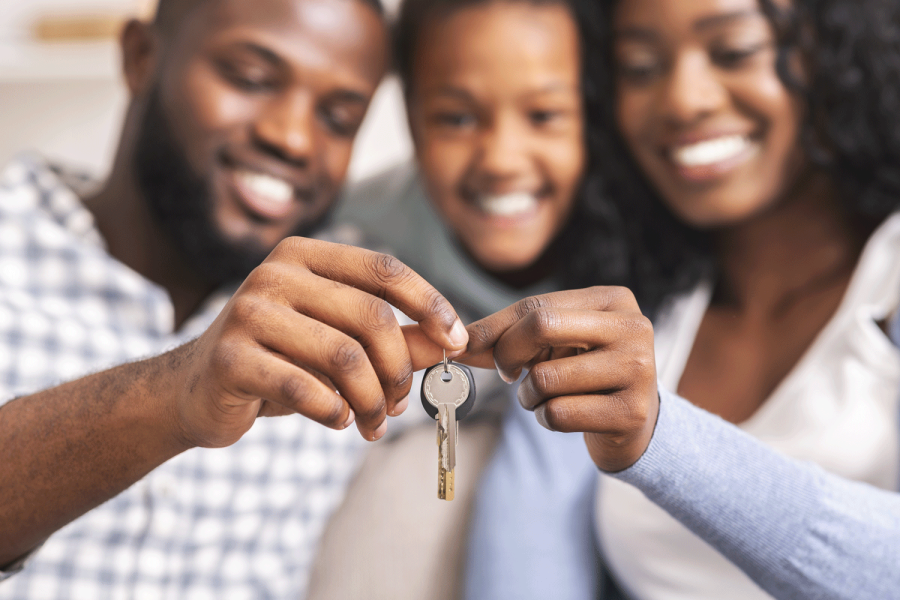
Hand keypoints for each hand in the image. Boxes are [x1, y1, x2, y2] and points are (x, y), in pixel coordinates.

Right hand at [168, 237, 468, 445]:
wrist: (198, 389)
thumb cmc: (281, 359)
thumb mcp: (338, 340)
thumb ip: (393, 338)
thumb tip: (454, 344)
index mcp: (305, 255)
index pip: (384, 269)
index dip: (430, 304)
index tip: (458, 343)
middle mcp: (274, 273)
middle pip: (370, 318)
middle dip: (398, 370)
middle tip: (400, 405)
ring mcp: (248, 312)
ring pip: (343, 357)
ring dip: (371, 401)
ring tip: (373, 423)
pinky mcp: (230, 358)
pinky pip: (305, 389)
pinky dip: (334, 412)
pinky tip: (338, 421)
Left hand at [464, 287, 657, 471]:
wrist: (635, 425)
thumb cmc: (586, 375)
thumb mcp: (556, 344)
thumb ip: (511, 335)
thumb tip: (460, 342)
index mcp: (613, 299)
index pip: (537, 305)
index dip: (494, 328)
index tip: (466, 346)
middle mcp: (633, 327)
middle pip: (542, 326)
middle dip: (507, 353)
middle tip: (506, 373)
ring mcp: (637, 370)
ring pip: (545, 378)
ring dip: (528, 396)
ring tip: (545, 398)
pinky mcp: (632, 412)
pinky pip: (558, 414)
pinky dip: (545, 418)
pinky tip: (564, 416)